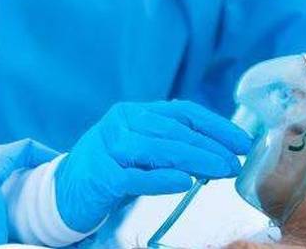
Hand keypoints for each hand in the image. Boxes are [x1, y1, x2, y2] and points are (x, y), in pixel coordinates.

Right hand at [54, 100, 251, 232]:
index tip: (242, 141)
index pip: (183, 112)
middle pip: (174, 130)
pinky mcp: (99, 175)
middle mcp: (120, 123)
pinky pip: (134, 177)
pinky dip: (160, 179)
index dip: (216, 125)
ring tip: (222, 170)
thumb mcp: (141, 150)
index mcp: (134, 112)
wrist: (63, 193)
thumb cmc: (111, 171)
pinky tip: (184, 183)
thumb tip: (220, 153)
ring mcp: (108, 147)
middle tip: (236, 160)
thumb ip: (171, 145)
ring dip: (195, 159)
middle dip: (211, 145)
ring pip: (158, 149)